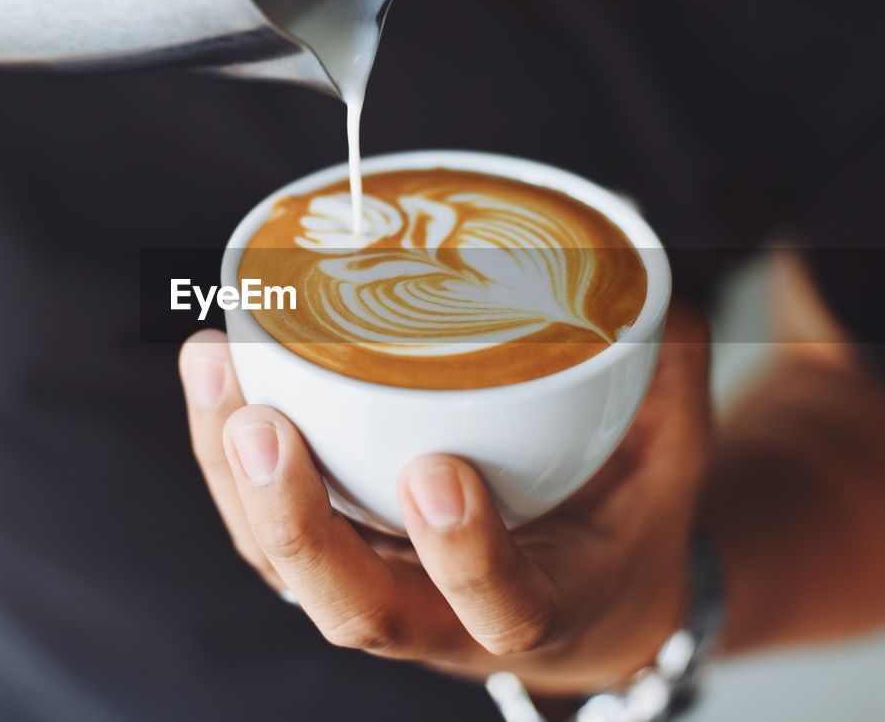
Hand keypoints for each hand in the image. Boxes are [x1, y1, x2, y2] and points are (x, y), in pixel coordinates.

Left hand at [180, 307, 711, 695]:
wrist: (580, 598)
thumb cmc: (623, 524)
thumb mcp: (671, 461)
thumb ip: (668, 374)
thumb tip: (647, 267)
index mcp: (542, 608)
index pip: (500, 610)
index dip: (465, 556)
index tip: (441, 474)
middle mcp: (441, 618)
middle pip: (354, 608)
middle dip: (297, 523)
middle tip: (263, 427)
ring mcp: (375, 585)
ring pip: (283, 564)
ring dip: (233, 474)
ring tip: (214, 366)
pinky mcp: (333, 552)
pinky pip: (262, 524)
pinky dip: (225, 450)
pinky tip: (213, 366)